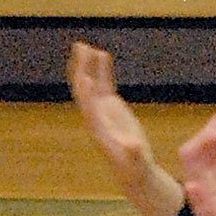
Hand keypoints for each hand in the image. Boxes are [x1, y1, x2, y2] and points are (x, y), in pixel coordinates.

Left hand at [68, 41, 183, 215]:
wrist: (133, 169)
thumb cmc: (134, 169)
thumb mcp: (135, 164)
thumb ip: (133, 153)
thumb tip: (133, 145)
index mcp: (98, 129)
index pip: (88, 109)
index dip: (86, 94)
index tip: (84, 77)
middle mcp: (95, 116)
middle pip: (83, 90)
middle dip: (80, 70)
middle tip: (79, 50)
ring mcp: (101, 110)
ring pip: (91, 83)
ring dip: (87, 65)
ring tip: (85, 46)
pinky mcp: (110, 107)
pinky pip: (104, 84)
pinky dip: (102, 70)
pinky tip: (103, 55)